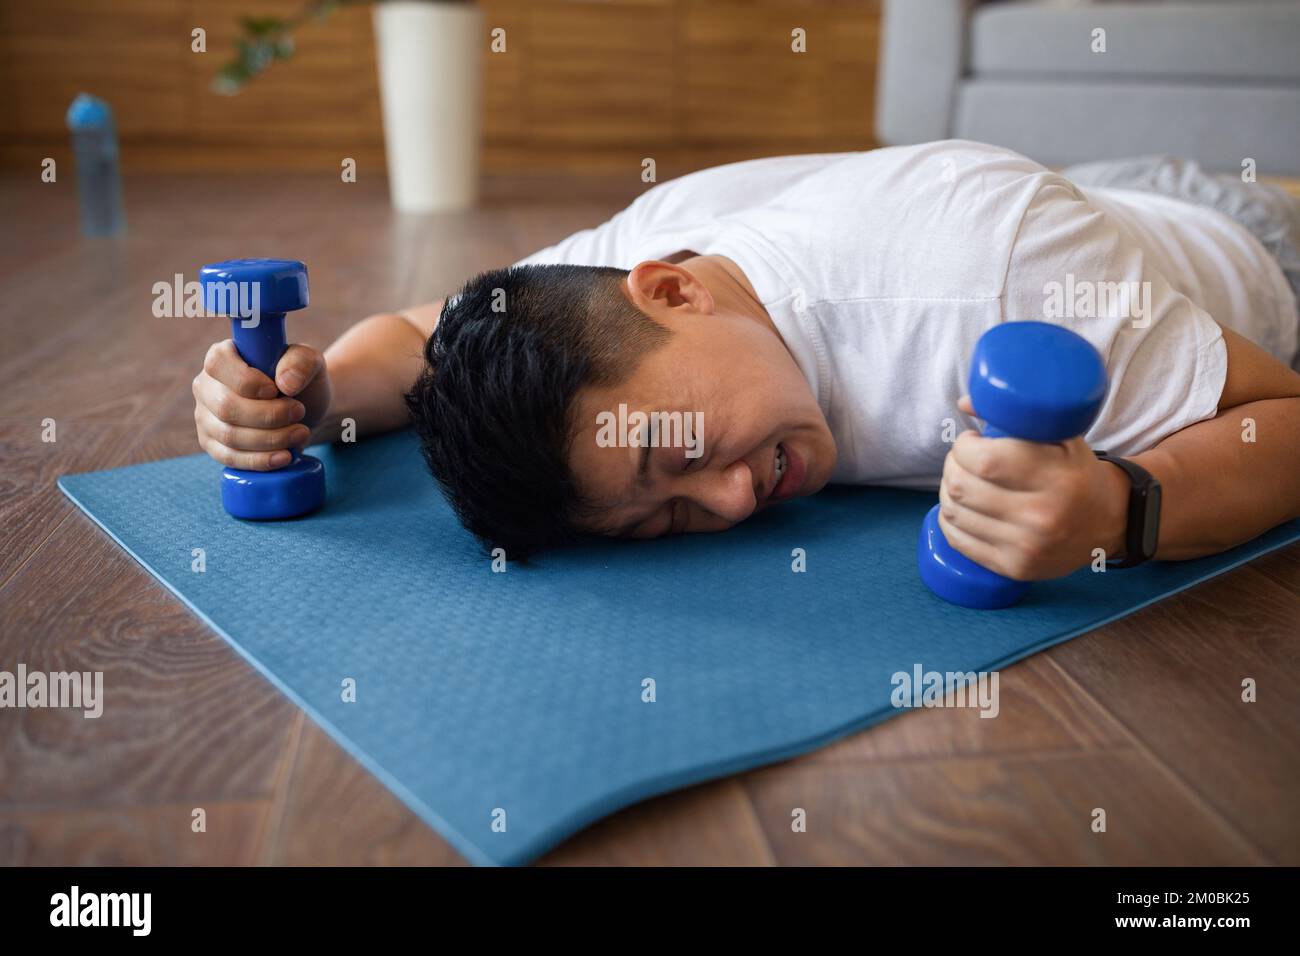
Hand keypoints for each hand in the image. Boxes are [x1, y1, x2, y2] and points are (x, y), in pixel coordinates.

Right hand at [192, 340, 331, 470]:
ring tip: (301, 433)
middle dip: (268, 416)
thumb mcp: (309, 361)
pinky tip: (285, 457)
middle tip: (299, 413)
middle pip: (226, 407)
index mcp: (222, 357)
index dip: (246, 381)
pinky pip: (230, 457)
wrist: (303, 408)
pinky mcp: (213, 445)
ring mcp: (205, 417)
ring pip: (229, 435)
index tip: (275, 390)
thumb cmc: (300, 379)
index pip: (218, 364)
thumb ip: (301, 362)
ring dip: (270, 439)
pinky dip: (260, 460)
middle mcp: (206, 386)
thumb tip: (285, 383)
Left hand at [936, 396, 1128, 579]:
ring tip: (962, 480)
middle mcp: (1041, 516)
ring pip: (955, 513)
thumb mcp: (1062, 435)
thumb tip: (965, 402)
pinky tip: (959, 507)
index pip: (985, 461)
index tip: (970, 440)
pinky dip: (950, 519)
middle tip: (962, 459)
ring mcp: (1026, 547)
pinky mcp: (1014, 568)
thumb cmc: (1078, 471)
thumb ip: (1020, 414)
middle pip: (962, 486)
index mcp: (1057, 477)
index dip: (964, 447)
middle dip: (952, 465)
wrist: (1111, 523)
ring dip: (947, 491)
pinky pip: (959, 541)